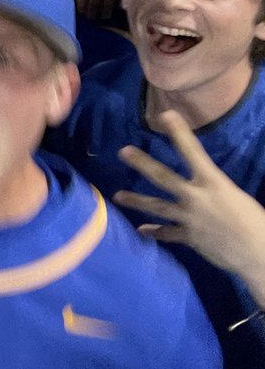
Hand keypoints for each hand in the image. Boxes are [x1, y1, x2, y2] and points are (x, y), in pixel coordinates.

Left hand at [115, 110, 264, 296]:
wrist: (260, 254)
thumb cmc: (256, 222)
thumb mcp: (236, 196)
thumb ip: (215, 190)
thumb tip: (205, 188)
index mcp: (214, 183)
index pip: (193, 152)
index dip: (178, 133)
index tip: (165, 115)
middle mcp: (196, 197)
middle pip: (163, 177)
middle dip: (142, 163)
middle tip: (123, 152)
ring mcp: (189, 218)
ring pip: (156, 206)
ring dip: (136, 200)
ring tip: (117, 196)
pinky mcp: (189, 237)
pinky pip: (167, 234)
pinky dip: (154, 232)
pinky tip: (141, 230)